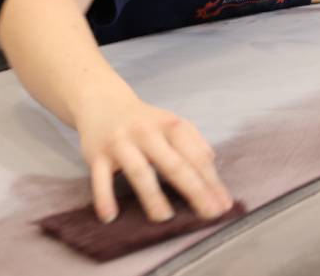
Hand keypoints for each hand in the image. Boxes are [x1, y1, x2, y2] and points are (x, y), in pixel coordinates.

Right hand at [75, 86, 233, 223]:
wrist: (103, 101)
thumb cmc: (144, 120)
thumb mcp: (171, 121)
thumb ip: (194, 139)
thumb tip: (211, 162)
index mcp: (169, 125)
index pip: (195, 155)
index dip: (211, 181)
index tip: (223, 204)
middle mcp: (146, 133)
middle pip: (173, 164)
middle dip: (194, 190)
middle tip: (208, 214)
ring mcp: (121, 143)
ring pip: (139, 171)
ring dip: (152, 196)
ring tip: (165, 217)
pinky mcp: (96, 154)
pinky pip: (100, 179)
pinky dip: (104, 197)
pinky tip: (110, 216)